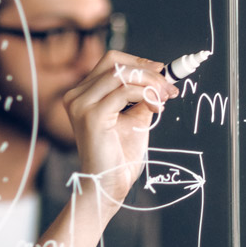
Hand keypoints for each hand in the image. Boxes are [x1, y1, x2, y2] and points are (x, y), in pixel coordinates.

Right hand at [63, 50, 178, 210]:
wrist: (110, 184)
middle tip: (168, 87)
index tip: (163, 73)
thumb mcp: (134, 117)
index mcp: (83, 94)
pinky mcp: (92, 116)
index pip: (111, 62)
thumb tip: (160, 77)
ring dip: (150, 82)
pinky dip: (145, 95)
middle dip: (147, 71)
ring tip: (164, 98)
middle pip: (115, 62)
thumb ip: (141, 95)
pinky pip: (124, 92)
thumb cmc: (120, 155)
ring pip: (121, 74)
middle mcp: (76, 96)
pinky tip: (156, 107)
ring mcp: (81, 105)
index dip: (139, 63)